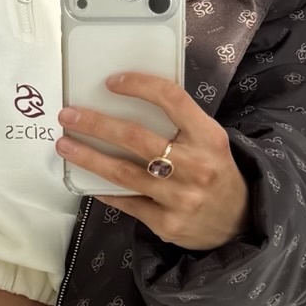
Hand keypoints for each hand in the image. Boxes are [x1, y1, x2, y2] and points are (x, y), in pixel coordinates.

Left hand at [56, 73, 251, 249]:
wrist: (239, 222)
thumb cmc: (215, 172)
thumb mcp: (210, 142)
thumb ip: (179, 125)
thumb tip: (126, 106)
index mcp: (209, 138)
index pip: (172, 100)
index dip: (140, 86)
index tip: (112, 82)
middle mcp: (196, 167)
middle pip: (136, 138)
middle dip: (97, 125)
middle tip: (69, 115)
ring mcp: (180, 198)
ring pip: (124, 173)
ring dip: (89, 157)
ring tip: (66, 145)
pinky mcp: (167, 223)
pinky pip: (127, 202)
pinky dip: (104, 190)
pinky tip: (87, 179)